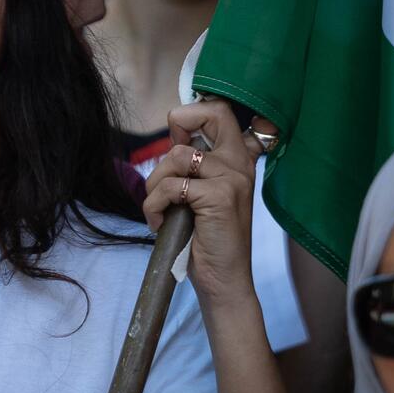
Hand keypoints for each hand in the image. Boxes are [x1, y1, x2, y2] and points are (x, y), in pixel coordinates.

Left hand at [143, 98, 258, 314]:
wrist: (225, 281)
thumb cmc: (208, 239)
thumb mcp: (204, 194)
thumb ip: (195, 166)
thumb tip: (172, 141)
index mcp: (238, 159)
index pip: (220, 111)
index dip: (190, 116)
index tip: (177, 144)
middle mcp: (239, 163)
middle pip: (210, 113)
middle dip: (177, 124)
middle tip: (170, 161)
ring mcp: (232, 178)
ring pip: (175, 156)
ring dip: (154, 184)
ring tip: (159, 208)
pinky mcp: (219, 197)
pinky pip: (170, 187)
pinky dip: (153, 205)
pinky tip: (159, 222)